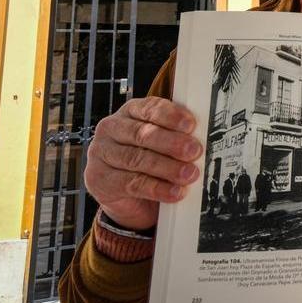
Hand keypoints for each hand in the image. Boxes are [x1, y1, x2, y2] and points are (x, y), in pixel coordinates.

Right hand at [84, 97, 202, 230]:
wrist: (126, 194)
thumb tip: (202, 138)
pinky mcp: (99, 179)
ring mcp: (101, 154)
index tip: (191, 125)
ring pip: (137, 159)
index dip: (171, 116)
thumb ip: (177, 135)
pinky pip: (132, 183)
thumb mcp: (161, 142)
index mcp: (130, 112)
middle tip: (194, 151)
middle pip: (142, 134)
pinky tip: (175, 191)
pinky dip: (157, 189)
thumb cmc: (148, 160)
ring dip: (167, 168)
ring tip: (189, 174)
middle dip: (172, 143)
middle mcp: (111, 129)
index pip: (149, 108)